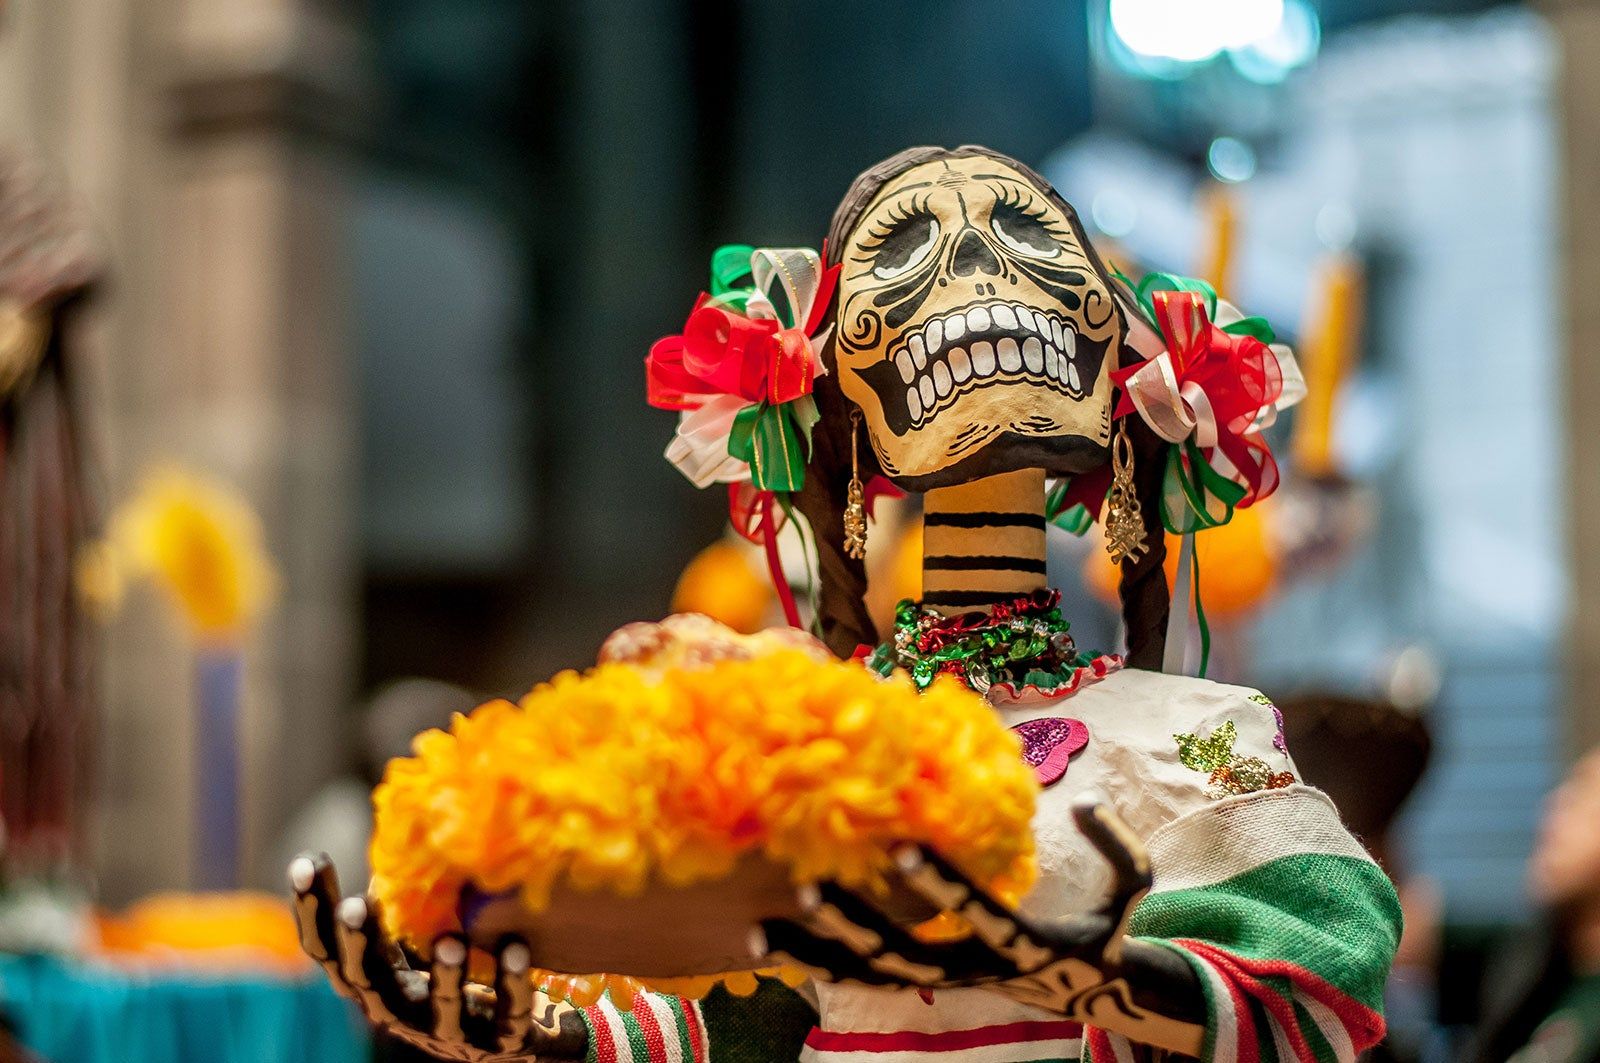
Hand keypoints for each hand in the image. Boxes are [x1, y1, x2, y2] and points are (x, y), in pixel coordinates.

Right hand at [289, 854, 587, 1061]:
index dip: (312, 911)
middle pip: (367, 982)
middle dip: (359, 944)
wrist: (520, 1033)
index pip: (329, 951)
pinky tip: (517, 947)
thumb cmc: (458, 971)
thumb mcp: (422, 937)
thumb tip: (392, 838)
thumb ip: (402, 905)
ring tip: (451, 941)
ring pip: (440, 1009)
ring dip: (444, 976)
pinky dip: (511, 984)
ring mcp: (450, 1032)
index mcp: (378, 981)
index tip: (306, 861)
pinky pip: (507, 1015)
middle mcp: (403, 1010)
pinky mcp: (502, 1043)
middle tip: (354, 906)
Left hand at [753, 795, 1204, 1055]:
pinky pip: (861, 978)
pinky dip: (816, 962)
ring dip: (819, 950)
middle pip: (902, 954)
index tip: (904, 846)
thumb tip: (1085, 803)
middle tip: (807, 885)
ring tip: (764, 927)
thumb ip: (1122, 851)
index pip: (973, 913)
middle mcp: (971, 969)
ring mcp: (941, 981)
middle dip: (854, 922)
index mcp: (1018, 943)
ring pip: (869, 973)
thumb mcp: (1131, 895)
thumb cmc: (1103, 931)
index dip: (940, 883)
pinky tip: (767, 942)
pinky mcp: (921, 983)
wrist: (1082, 990)